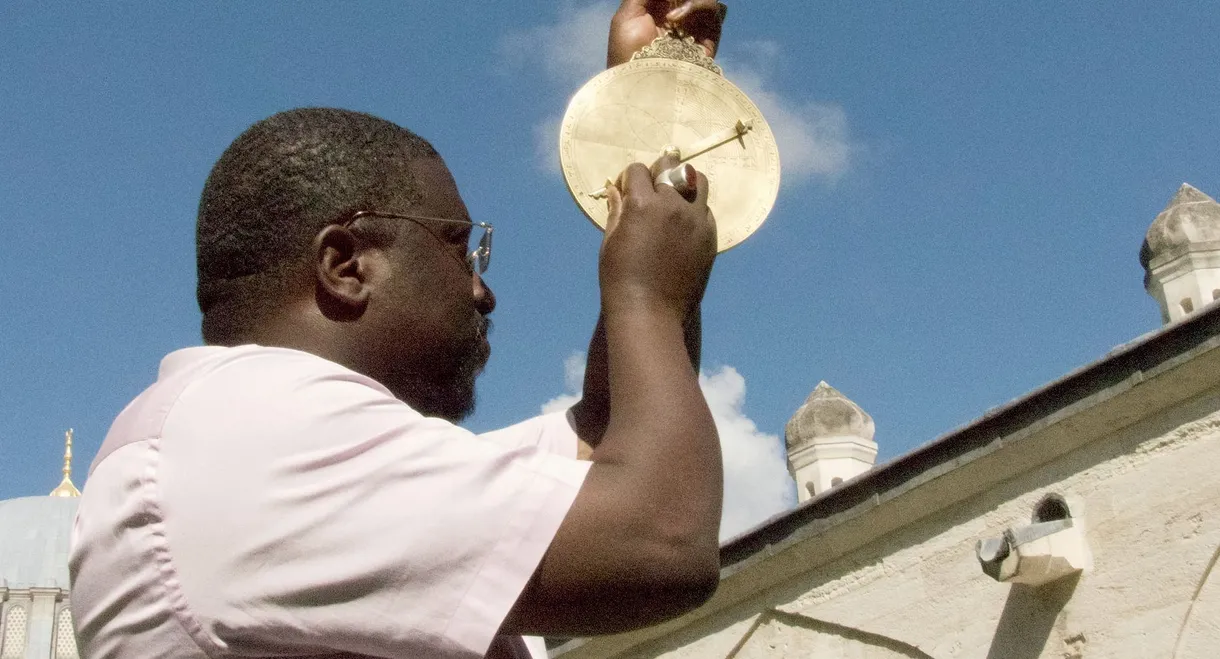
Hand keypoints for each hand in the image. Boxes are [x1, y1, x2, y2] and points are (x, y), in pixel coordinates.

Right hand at [600, 153, 715, 318]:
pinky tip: (683, 224)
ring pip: (697, 180)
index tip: (627, 190)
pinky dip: (695, 209)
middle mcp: (672, 206)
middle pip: (670, 167)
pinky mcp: (710, 237)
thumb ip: (616, 211)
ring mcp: (695, 220)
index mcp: (642, 204)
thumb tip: (615, 190)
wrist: (651, 312)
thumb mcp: (611, 242)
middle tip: (651, 188)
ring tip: (674, 198)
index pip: (638, 170)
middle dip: (658, 172)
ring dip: (684, 182)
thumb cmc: (621, 280)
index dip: (629, 179)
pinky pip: (706, 210)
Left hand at [608, 0, 726, 67]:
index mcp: (659, 12)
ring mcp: (695, 27)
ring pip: (706, 0)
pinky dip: (697, 5)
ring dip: (690, 1)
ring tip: (670, 17)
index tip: (659, 2)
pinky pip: (714, 9)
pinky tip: (676, 19)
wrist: (642, 81)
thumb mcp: (627, 14)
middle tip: (669, 11)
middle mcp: (679, 18)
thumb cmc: (628, 51)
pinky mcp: (709, 36)